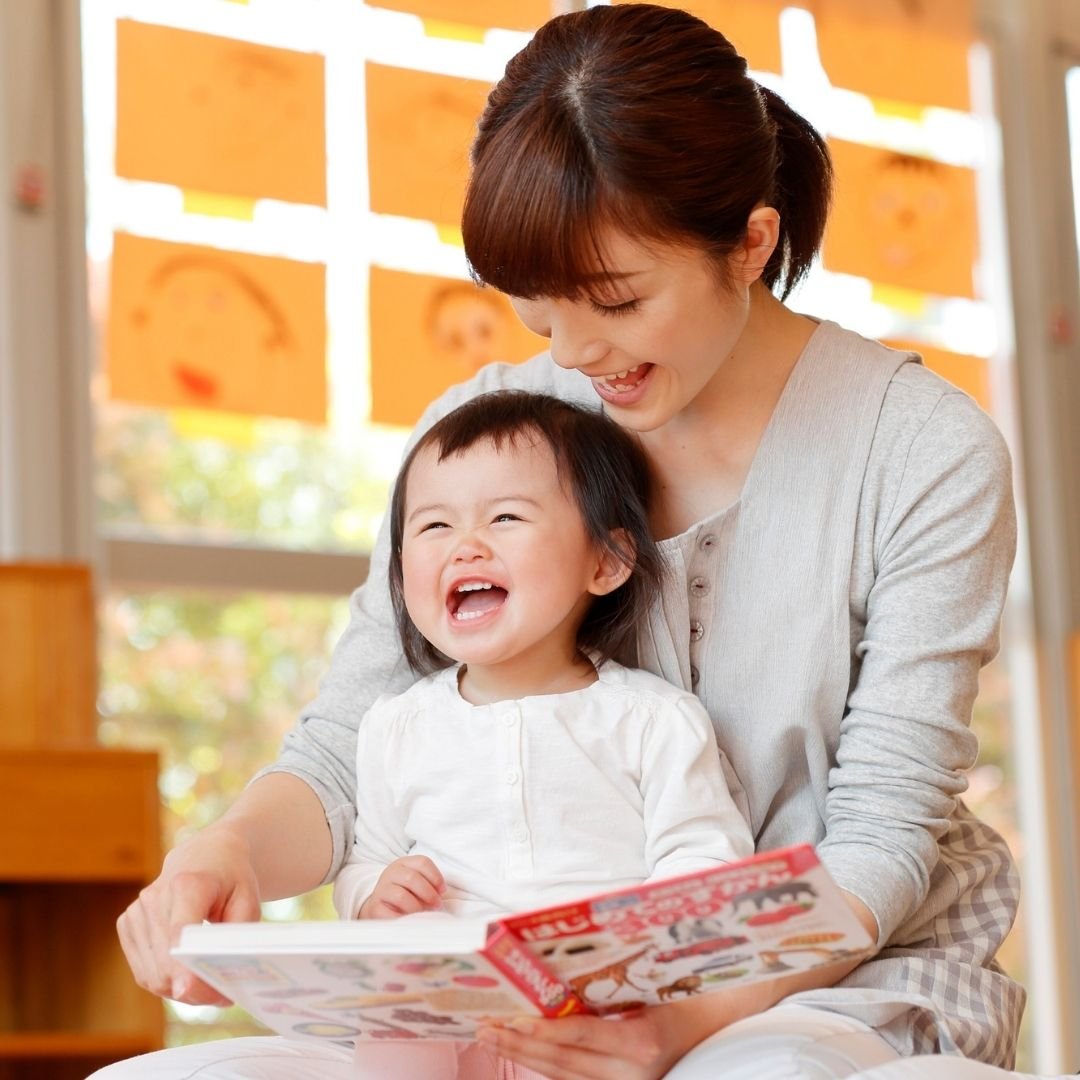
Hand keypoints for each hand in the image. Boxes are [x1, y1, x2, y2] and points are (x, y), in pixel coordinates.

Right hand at [117, 824, 260, 1004]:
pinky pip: (144, 971)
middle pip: (165, 962)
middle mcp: (154, 897)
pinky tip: (188, 979)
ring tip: (210, 990)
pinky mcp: (127, 924)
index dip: (183, 968)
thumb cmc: (231, 879)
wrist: (206, 854)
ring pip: (152, 974)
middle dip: (194, 989)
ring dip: (180, 991)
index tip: (192, 991)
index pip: (178, 934)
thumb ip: (235, 935)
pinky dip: (166, 982)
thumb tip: (219, 973)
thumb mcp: (248, 899)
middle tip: (223, 997)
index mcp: (187, 884)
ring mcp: (136, 911)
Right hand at [359, 856, 445, 917]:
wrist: (379, 905)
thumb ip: (428, 885)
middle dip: (428, 893)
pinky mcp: (374, 907)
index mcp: (403, 863)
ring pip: (401, 896)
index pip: (422, 862)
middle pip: (412, 877)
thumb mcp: (415, 882)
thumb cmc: (404, 892)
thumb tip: (439, 897)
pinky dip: (403, 918)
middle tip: (437, 904)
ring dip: (417, 907)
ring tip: (423, 914)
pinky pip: (390, 913)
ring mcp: (381, 889)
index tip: (443, 891)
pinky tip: (409, 920)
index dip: (436, 877)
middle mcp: (391, 873)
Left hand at [476, 999, 705, 1079]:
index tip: (509, 1020)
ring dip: (526, 1057)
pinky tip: (524, 1051)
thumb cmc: (685, 996)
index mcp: (640, 1043)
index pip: (579, 1037)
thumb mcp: (647, 988)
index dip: (541, 1031)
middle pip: (564, 1063)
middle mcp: (631, 1074)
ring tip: (494, 1038)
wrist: (717, 1027)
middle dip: (520, 1045)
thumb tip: (556, 971)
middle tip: (485, 1028)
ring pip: (564, 1077)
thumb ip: (604, 989)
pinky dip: (548, 1066)